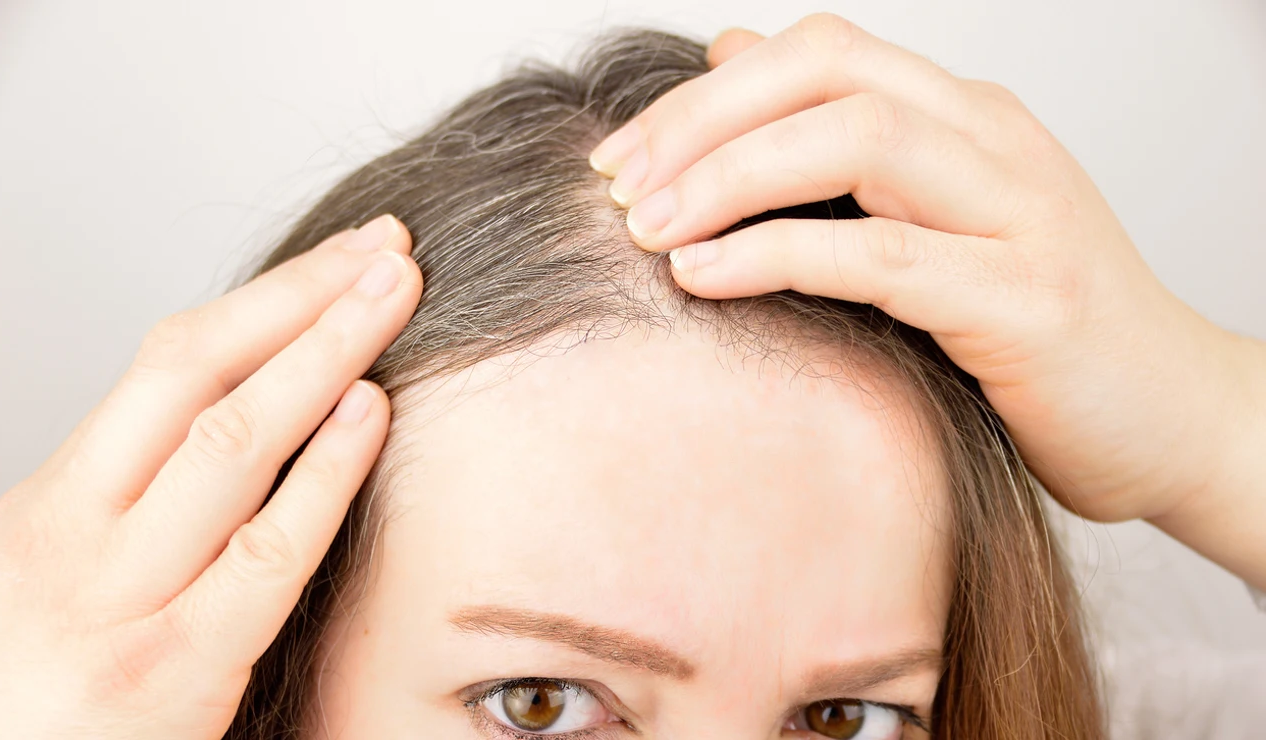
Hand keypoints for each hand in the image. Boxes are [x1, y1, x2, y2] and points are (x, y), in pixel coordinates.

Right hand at [0, 216, 421, 738]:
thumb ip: (139, 510)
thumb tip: (247, 424)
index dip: (268, 297)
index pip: (169, 363)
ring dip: (323, 353)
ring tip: (394, 294)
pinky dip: (323, 473)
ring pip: (229, 441)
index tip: (342, 257)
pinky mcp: (169, 672)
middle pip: (198, 372)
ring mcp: (120, 599)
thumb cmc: (30, 697)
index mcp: (57, 503)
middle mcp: (78, 533)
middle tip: (387, 246)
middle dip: (302, 297)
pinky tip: (370, 413)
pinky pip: (263, 554)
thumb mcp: (61, 581)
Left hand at [589, 16, 1265, 558]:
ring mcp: (1018, 216)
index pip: (820, 53)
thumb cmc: (1038, 330)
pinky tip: (704, 276)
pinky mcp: (1023, 303)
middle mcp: (995, 144)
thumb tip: (732, 58)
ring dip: (728, 177)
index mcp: (967, 119)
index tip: (623, 157)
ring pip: (855, 142)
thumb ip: (841, 146)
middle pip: (826, 76)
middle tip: (615, 187)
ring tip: (644, 228)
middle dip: (700, 123)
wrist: (1173, 417)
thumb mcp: (935, 220)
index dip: (708, 93)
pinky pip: (884, 256)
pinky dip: (779, 255)